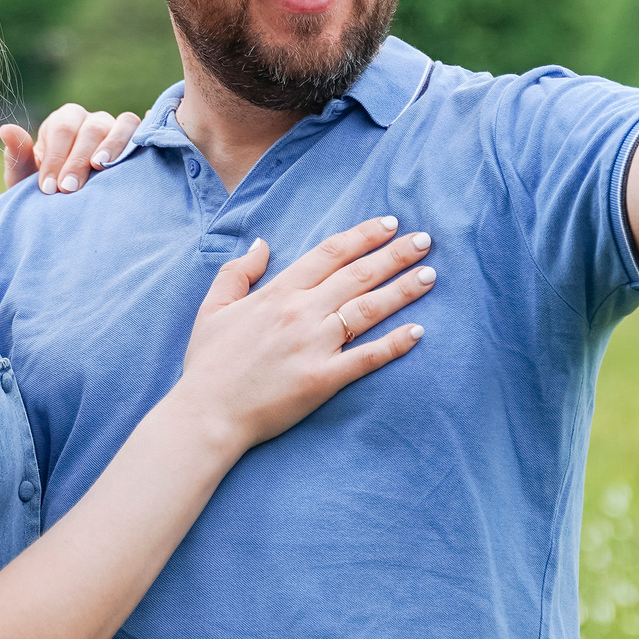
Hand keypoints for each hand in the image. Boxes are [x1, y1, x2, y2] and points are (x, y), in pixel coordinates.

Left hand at [1, 103, 142, 194]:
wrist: (70, 208)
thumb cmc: (47, 190)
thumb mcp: (26, 178)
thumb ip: (18, 155)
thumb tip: (6, 128)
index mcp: (63, 122)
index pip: (62, 129)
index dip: (54, 157)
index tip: (47, 188)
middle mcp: (91, 120)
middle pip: (90, 128)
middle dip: (78, 159)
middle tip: (68, 189)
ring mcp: (116, 129)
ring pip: (121, 123)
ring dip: (112, 144)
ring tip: (100, 167)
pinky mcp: (136, 141)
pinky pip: (141, 132)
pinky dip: (137, 139)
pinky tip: (132, 157)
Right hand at [175, 218, 433, 449]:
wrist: (207, 415)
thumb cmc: (208, 363)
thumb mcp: (213, 307)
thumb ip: (237, 271)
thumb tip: (263, 244)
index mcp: (278, 292)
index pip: (330, 253)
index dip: (363, 235)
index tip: (390, 224)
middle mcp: (301, 312)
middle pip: (358, 275)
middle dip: (395, 255)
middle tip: (425, 240)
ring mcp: (315, 346)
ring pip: (368, 309)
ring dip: (402, 290)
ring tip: (431, 275)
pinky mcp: (324, 379)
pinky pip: (367, 357)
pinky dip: (394, 344)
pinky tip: (418, 331)